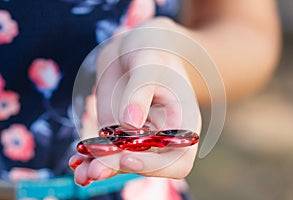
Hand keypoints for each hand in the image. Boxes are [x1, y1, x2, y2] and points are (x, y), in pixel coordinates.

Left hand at [69, 18, 200, 185]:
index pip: (179, 158)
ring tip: (81, 172)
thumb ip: (141, 91)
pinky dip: (91, 157)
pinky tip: (76, 161)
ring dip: (101, 168)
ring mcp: (139, 135)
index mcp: (182, 121)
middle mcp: (162, 134)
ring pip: (123, 161)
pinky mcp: (118, 131)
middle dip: (121, 168)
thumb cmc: (151, 50)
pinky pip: (107, 149)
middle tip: (94, 170)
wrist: (135, 49)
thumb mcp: (148, 63)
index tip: (128, 158)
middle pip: (146, 164)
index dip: (156, 165)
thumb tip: (131, 123)